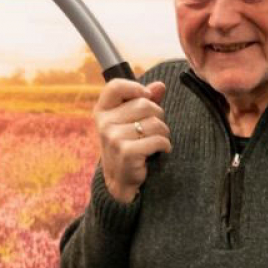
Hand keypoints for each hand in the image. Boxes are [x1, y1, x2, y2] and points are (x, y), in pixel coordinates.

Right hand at [94, 79, 170, 203]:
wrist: (121, 181)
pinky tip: (161, 150)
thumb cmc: (127, 145)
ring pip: (154, 123)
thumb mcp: (130, 121)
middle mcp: (104, 123)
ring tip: (157, 141)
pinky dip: (165, 145)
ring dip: (164, 132)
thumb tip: (159, 86)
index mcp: (102, 111)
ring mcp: (113, 138)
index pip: (115, 87)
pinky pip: (157, 140)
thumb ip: (143, 101)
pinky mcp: (126, 152)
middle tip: (155, 128)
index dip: (135, 87)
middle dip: (158, 115)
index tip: (146, 96)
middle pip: (144, 104)